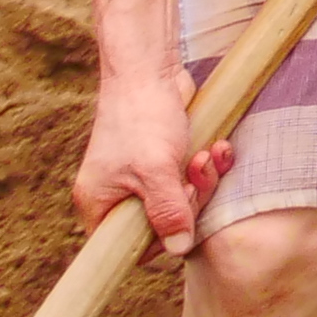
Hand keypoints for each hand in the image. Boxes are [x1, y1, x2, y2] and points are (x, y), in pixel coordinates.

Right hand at [73, 63, 227, 252]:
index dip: (158, 241)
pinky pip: (190, 176)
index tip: (180, 219)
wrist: (150, 68)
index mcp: (99, 202)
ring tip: (207, 155)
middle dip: (189, 201)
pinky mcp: (165, 159)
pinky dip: (207, 164)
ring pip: (182, 199)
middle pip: (161, 223)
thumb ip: (167, 212)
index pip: (125, 246)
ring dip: (203, 180)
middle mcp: (117, 193)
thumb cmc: (142, 116)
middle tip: (195, 175)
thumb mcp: (156, 170)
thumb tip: (179, 248)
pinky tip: (217, 147)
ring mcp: (142, 176)